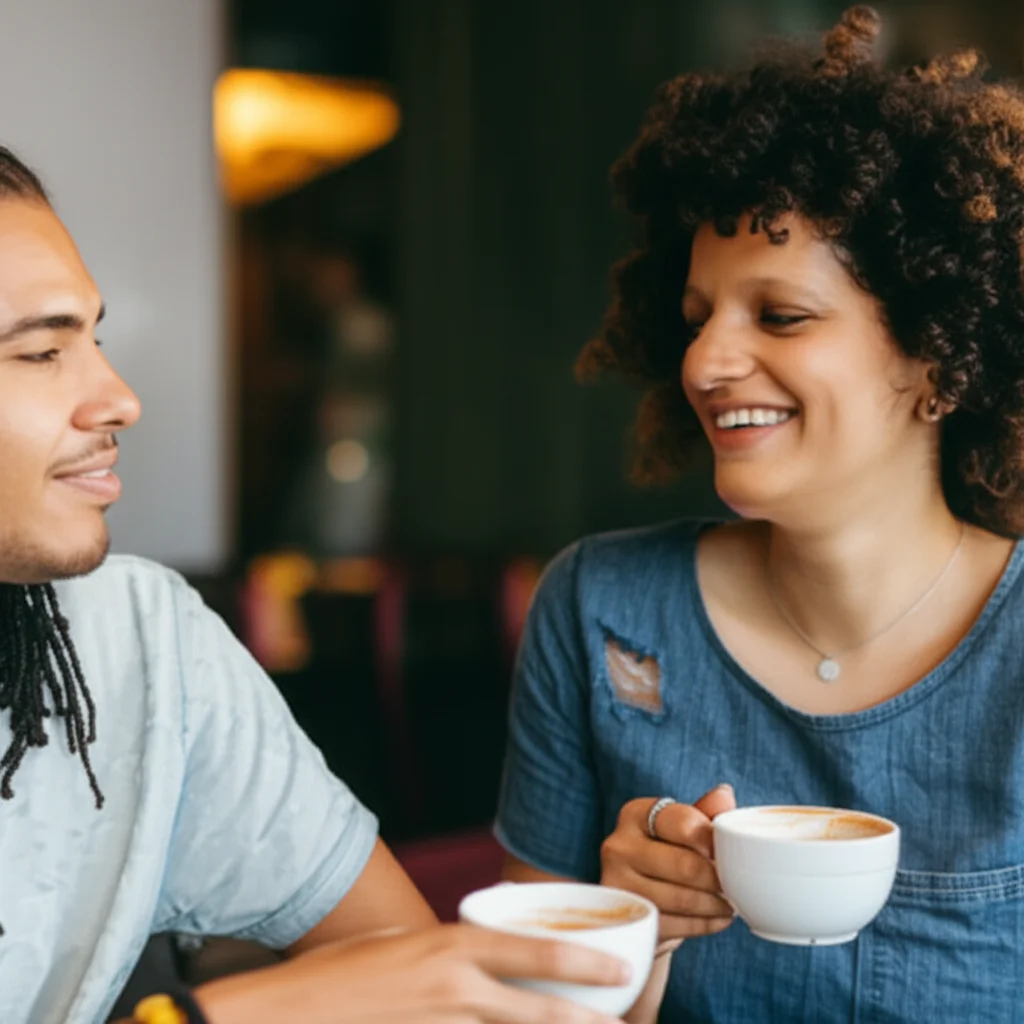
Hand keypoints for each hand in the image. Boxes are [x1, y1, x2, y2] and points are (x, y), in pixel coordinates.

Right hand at [194, 923, 630, 1023]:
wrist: (290, 1012)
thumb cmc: (340, 969)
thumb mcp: (398, 941)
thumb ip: (443, 952)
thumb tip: (474, 962)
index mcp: (451, 945)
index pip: (534, 950)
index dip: (583, 961)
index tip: (620, 969)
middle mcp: (455, 988)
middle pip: (538, 1008)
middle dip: (586, 1018)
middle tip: (622, 1020)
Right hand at [600, 784, 736, 950]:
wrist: (639, 896)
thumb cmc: (667, 852)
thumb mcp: (682, 828)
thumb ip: (705, 811)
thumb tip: (724, 794)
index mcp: (635, 814)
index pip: (682, 822)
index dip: (713, 840)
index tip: (731, 851)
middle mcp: (619, 845)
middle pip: (685, 865)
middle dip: (718, 878)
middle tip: (736, 884)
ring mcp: (618, 884)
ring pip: (682, 898)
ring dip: (716, 904)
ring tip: (730, 903)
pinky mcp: (628, 917)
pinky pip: (677, 925)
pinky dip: (706, 924)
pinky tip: (719, 919)